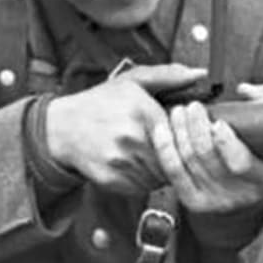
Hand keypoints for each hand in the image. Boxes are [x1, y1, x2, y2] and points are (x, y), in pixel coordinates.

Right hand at [45, 64, 206, 194]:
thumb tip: (200, 74)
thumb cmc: (102, 103)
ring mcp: (121, 161)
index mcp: (143, 112)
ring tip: (149, 155)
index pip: (182, 133)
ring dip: (162, 169)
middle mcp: (133, 138)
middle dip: (174, 154)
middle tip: (168, 148)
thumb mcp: (133, 81)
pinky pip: (143, 188)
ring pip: (161, 175)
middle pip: (173, 156)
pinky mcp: (112, 180)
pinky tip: (136, 165)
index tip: (181, 134)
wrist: (62, 128)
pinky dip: (145, 180)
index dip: (184, 136)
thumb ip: (169, 76)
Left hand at [149, 83, 262, 214]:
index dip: (225, 143)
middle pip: (207, 158)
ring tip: (178, 111)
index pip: (240, 163)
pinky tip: (162, 129)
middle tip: (193, 107)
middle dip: (196, 128)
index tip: (218, 122)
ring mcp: (213, 200)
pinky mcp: (193, 201)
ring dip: (179, 132)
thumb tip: (243, 90)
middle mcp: (237, 194)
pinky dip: (165, 148)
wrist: (249, 189)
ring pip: (188, 161)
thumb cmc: (262, 149)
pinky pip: (173, 172)